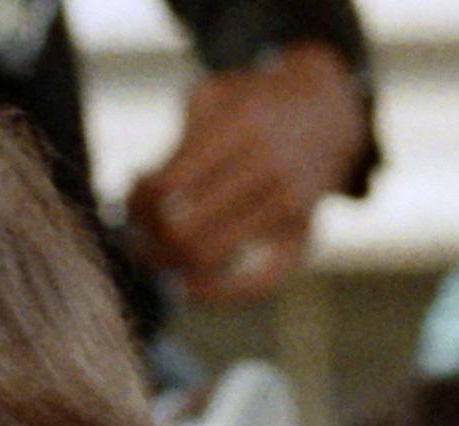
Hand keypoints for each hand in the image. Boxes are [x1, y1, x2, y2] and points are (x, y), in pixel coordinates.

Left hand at [126, 44, 368, 308]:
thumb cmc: (253, 107)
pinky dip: (216, 294)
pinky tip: (189, 288)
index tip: (130, 204)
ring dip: (172, 264)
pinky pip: (256, 285)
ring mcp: (289, 207)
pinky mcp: (303, 237)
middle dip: (148, 241)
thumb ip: (176, 144)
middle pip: (184, 230)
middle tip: (137, 238)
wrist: (328, 114)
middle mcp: (269, 168)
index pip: (167, 186)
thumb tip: (138, 203)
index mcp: (240, 126)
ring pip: (209, 258)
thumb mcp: (214, 98)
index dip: (137, 204)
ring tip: (157, 256)